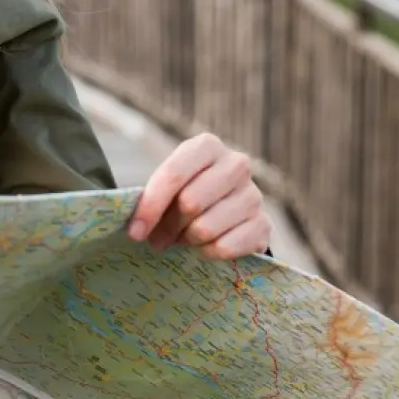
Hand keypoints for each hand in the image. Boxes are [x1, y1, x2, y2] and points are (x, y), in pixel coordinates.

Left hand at [127, 132, 270, 260]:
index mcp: (207, 146)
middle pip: (190, 203)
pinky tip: (204, 246)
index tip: (134, 231)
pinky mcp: (264, 226)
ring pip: (205, 228)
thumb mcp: (168, 187)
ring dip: (187, 239)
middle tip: (158, 238)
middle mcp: (236, 164)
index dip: (151, 205)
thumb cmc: (187, 192)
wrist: (227, 209)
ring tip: (182, 237)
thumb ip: (151, 200)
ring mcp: (254, 195)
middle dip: (167, 226)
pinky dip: (207, 252)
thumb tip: (136, 229)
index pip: (173, 174)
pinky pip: (224, 247)